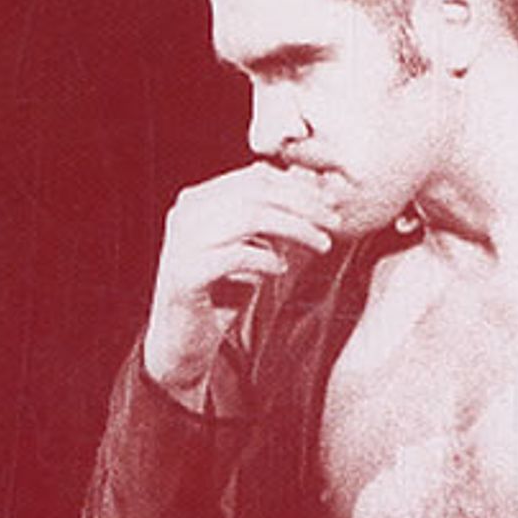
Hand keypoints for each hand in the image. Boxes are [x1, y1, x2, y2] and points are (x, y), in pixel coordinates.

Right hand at [143, 161, 338, 406]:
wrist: (183, 340)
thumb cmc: (222, 291)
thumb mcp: (254, 248)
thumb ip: (276, 218)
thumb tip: (313, 184)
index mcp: (199, 200)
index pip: (256, 177)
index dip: (298, 187)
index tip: (331, 203)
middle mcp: (186, 215)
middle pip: (256, 193)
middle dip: (303, 205)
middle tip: (334, 223)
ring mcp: (182, 244)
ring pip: (249, 218)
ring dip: (295, 229)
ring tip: (321, 244)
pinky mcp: (186, 275)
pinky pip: (236, 256)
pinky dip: (266, 259)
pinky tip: (281, 268)